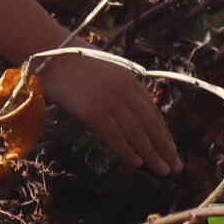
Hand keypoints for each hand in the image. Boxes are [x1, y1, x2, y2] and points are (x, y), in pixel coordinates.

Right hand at [39, 48, 180, 178]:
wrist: (48, 52)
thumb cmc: (70, 62)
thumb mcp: (103, 71)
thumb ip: (117, 88)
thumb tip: (125, 109)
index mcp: (130, 80)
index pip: (153, 112)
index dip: (164, 133)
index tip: (171, 149)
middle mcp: (125, 90)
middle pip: (150, 124)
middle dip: (165, 147)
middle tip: (176, 166)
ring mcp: (110, 100)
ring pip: (136, 132)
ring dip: (152, 154)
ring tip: (162, 170)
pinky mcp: (93, 110)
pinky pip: (114, 135)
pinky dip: (126, 150)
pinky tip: (137, 162)